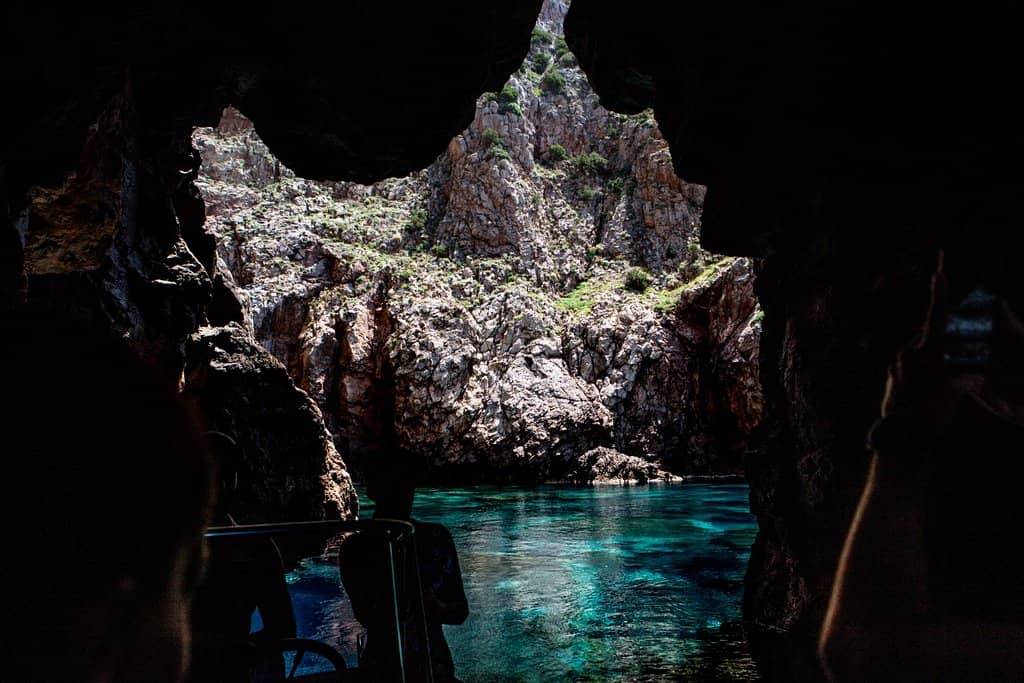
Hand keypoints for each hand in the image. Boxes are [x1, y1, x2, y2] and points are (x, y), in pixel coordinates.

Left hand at [879, 252, 955, 436]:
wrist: (904, 436)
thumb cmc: (934, 415)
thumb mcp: (957, 393)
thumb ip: (962, 376)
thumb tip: (973, 372)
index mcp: (928, 352)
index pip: (937, 317)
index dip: (940, 293)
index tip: (939, 271)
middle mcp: (909, 352)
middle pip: (929, 338)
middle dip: (942, 347)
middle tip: (946, 374)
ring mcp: (897, 363)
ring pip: (919, 354)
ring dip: (930, 365)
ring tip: (933, 392)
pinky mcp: (890, 374)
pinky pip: (908, 367)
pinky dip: (919, 375)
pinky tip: (923, 396)